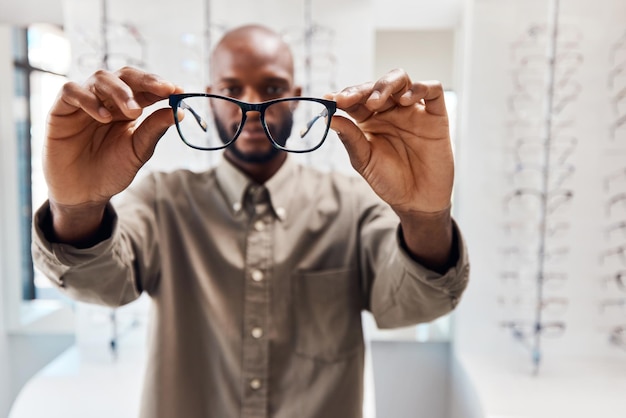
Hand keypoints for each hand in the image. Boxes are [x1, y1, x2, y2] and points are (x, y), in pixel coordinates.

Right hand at [44, 66, 180, 207]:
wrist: (84, 194)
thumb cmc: (112, 170)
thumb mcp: (138, 151)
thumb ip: (154, 130)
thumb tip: (179, 112)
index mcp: (128, 107)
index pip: (145, 87)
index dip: (161, 85)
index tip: (178, 90)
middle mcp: (107, 100)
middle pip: (125, 75)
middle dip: (146, 80)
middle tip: (163, 90)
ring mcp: (84, 101)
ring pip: (100, 77)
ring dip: (120, 91)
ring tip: (133, 112)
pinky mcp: (61, 109)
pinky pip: (71, 91)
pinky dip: (88, 99)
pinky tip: (104, 118)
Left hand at [325, 69, 453, 216]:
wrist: (417, 201)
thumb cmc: (389, 181)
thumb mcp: (364, 161)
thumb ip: (350, 138)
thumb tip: (329, 118)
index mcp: (370, 119)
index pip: (356, 99)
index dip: (344, 96)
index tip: (331, 99)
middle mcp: (391, 111)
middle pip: (377, 85)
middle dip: (362, 89)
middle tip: (350, 100)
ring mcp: (413, 110)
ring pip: (402, 79)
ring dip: (386, 84)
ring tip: (375, 101)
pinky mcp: (436, 115)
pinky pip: (433, 90)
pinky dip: (420, 88)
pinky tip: (405, 100)